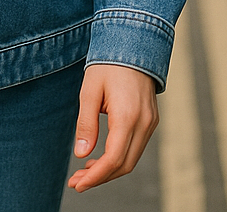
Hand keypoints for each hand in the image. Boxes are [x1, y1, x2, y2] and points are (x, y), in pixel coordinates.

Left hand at [67, 63, 157, 191]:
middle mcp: (144, 123)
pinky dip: (119, 157)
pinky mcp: (151, 119)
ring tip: (85, 170)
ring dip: (109, 169)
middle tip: (76, 181)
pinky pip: (136, 146)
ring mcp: (151, 122)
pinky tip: (100, 156)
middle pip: (125, 165)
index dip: (95, 176)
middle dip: (100, 177)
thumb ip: (86, 124)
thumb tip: (81, 154)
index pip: (113, 159)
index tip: (77, 184)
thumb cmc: (107, 64)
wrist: (133, 41)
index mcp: (128, 116)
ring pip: (132, 158)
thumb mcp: (89, 91)